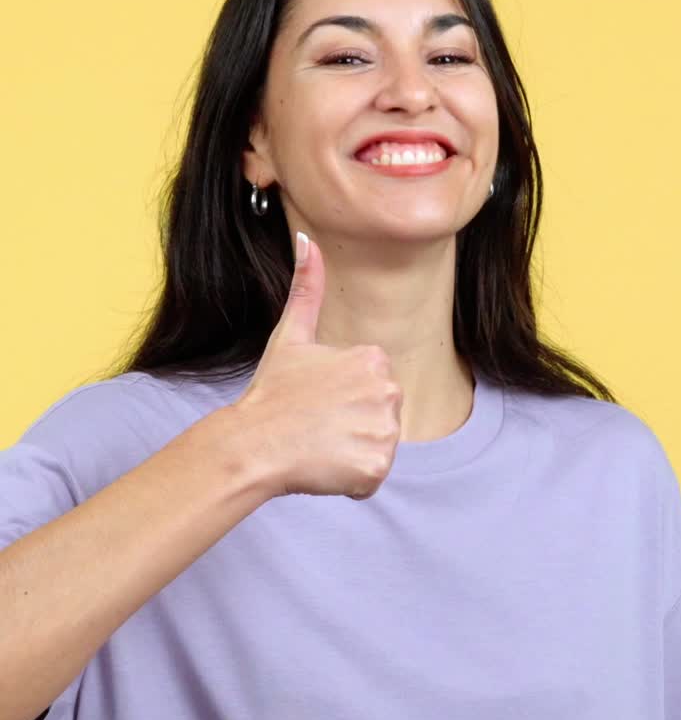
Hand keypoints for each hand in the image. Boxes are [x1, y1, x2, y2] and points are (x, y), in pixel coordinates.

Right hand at [234, 232, 402, 499]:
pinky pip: (371, 479)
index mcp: (374, 359)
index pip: (374, 390)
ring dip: (351, 455)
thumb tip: (307, 238)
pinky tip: (323, 466)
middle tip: (315, 426)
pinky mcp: (377, 466)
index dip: (344, 401)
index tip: (316, 402)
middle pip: (381, 419)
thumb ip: (306, 288)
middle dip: (352, 428)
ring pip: (377, 449)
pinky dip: (350, 481)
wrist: (253, 444)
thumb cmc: (271, 393)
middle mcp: (388, 392)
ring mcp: (385, 431)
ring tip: (318, 446)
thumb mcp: (290, 336)